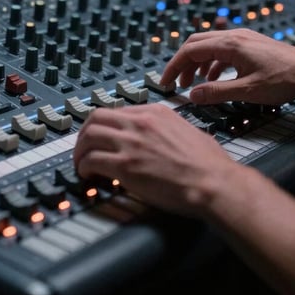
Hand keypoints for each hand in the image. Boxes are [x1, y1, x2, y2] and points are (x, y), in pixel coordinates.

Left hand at [73, 103, 237, 217]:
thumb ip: (169, 129)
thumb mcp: (188, 131)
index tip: (102, 137)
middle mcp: (140, 123)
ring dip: (80, 151)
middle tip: (83, 148)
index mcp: (156, 113)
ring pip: (88, 137)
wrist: (214, 182)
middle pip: (96, 118)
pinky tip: (88, 176)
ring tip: (81, 164)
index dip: (104, 126)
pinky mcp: (125, 165)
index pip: (117, 111)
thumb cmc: (209, 164)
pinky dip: (83, 168)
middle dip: (84, 133)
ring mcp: (131, 143)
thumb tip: (163, 137)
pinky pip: (91, 160)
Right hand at [160, 28, 294, 105]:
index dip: (174, 66)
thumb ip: (217, 93)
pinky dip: (212, 64)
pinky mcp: (251, 46)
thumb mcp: (247, 91)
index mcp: (231, 44)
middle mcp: (235, 37)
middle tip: (174, 82)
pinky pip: (223, 51)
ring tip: (193, 84)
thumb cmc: (286, 79)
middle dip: (182, 63)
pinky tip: (215, 79)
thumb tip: (193, 95)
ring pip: (209, 47)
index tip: (165, 81)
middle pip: (197, 44)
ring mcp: (244, 40)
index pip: (190, 50)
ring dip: (197, 64)